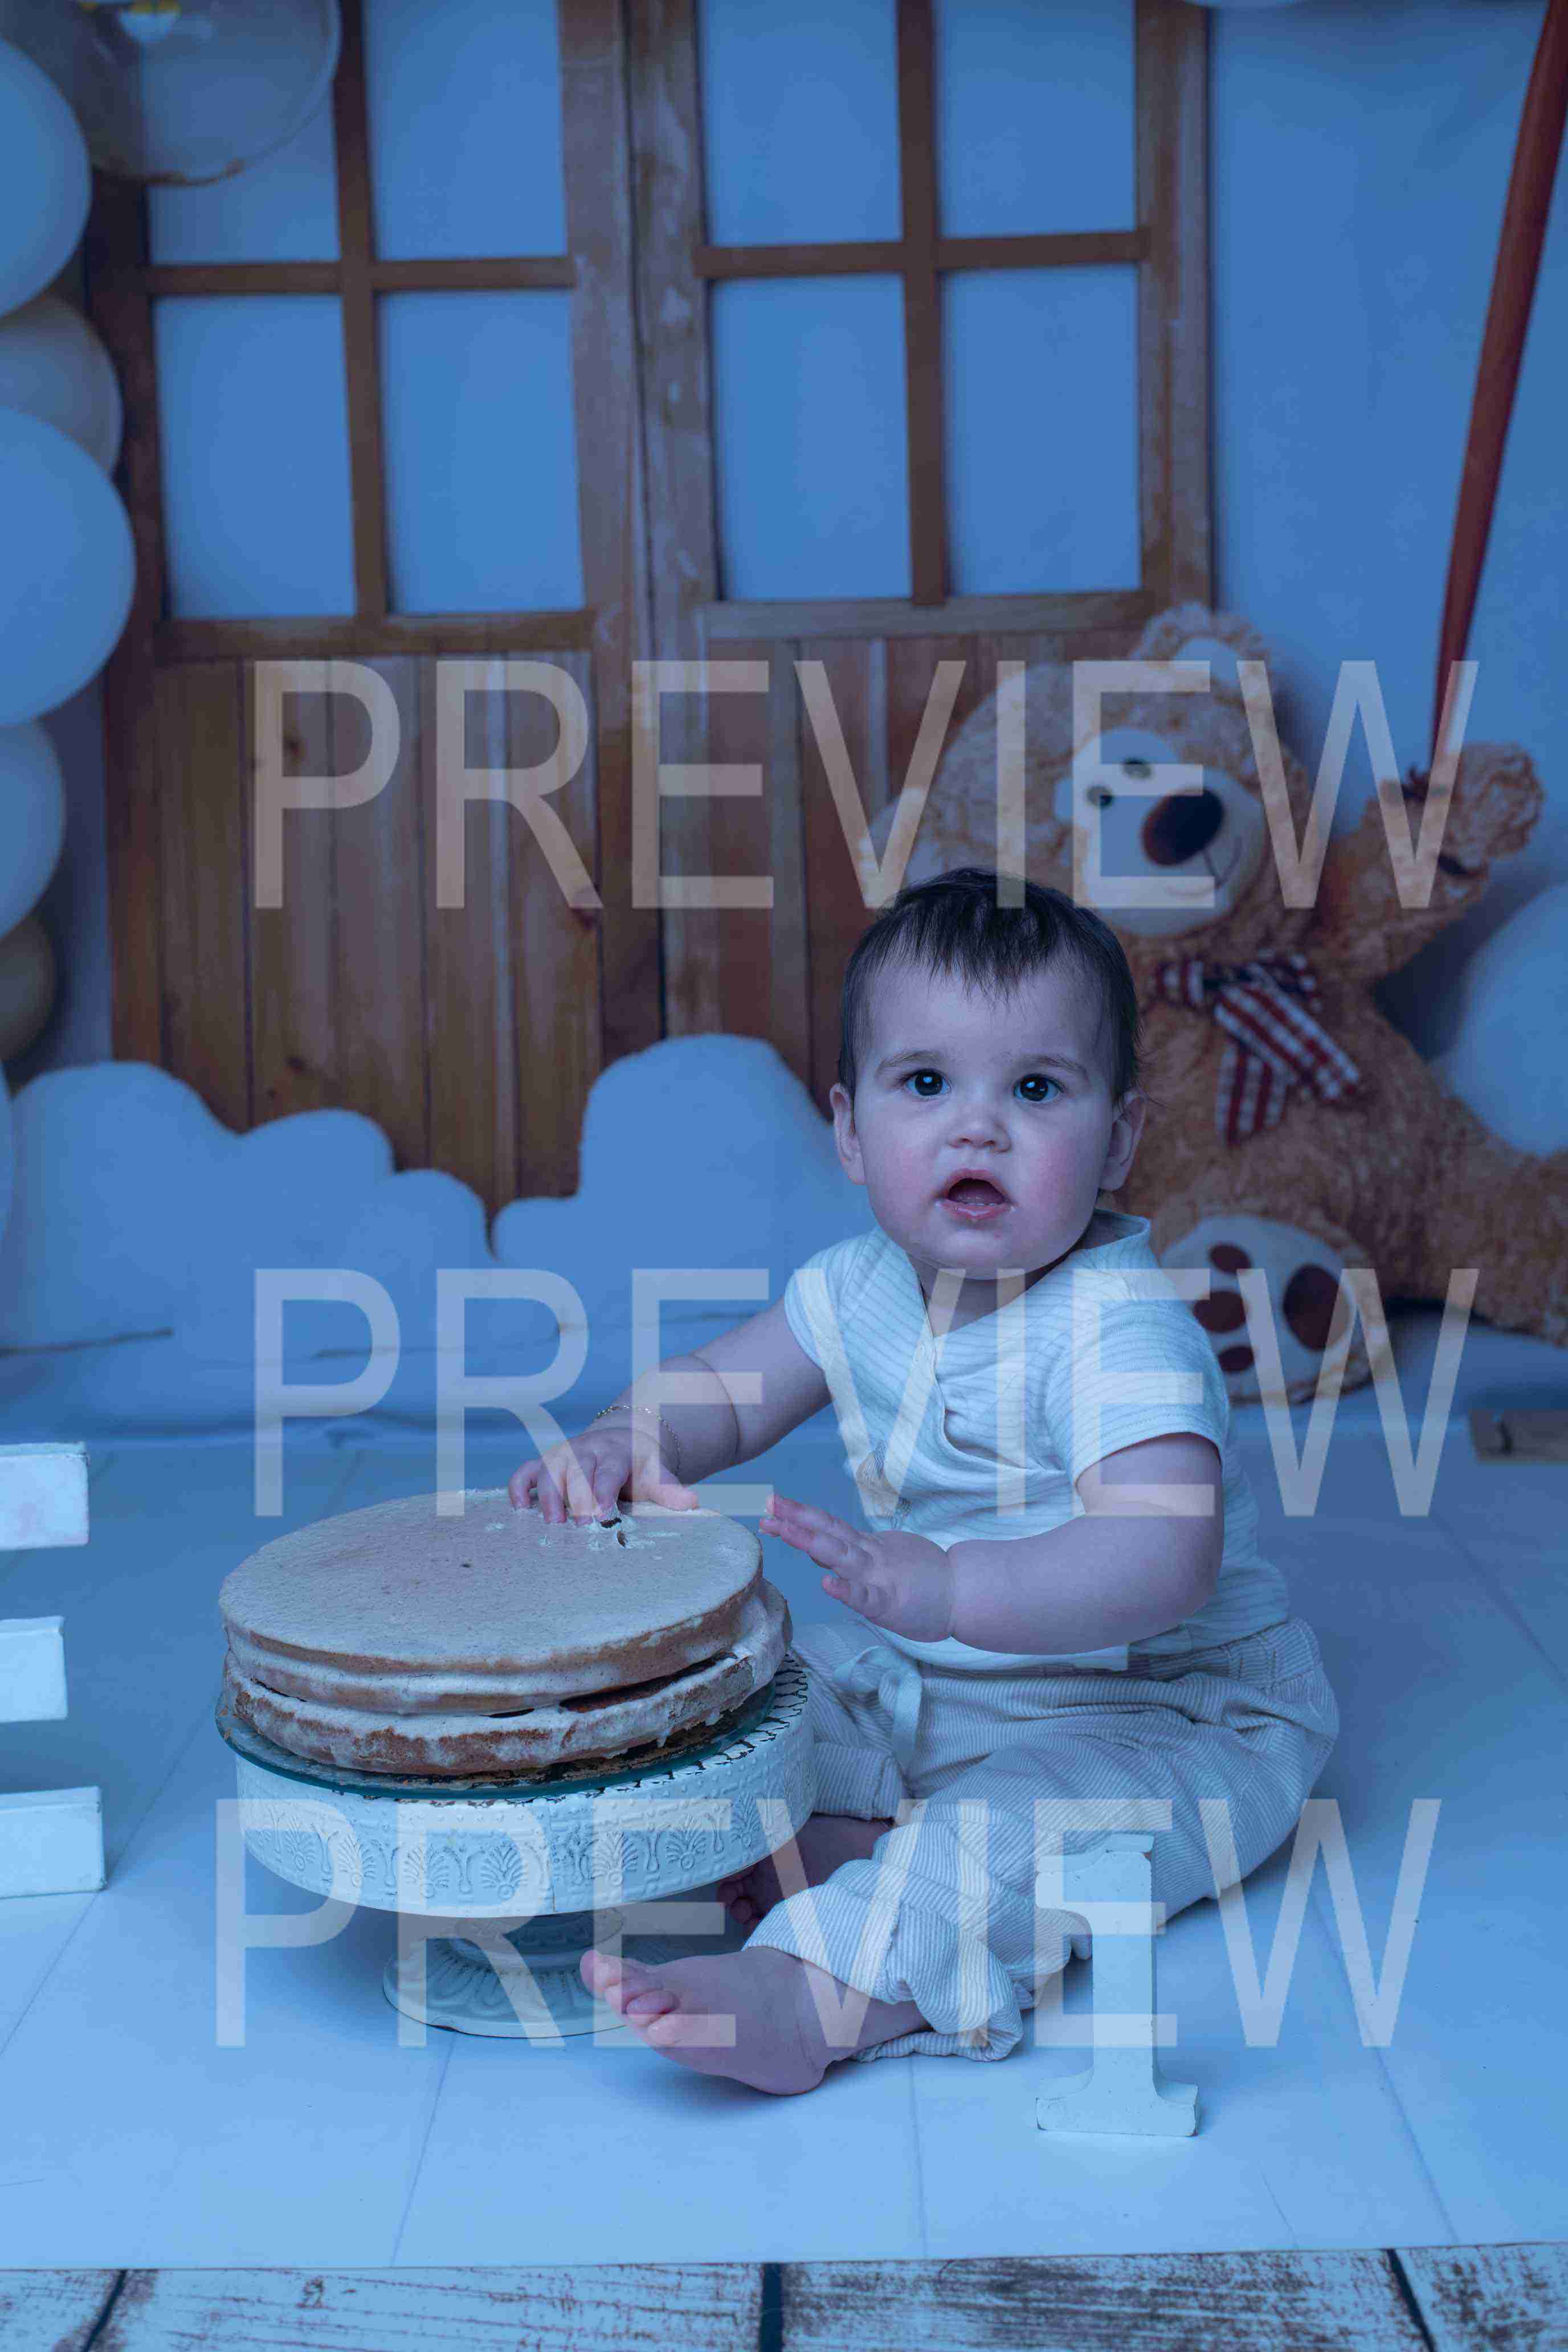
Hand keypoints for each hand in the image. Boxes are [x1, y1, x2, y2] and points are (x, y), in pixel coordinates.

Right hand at [509, 1422, 698, 1523]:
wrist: (625, 1441)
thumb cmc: (639, 1469)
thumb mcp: (656, 1475)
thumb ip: (669, 1489)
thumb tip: (692, 1502)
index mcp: (616, 1453)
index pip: (608, 1471)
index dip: (603, 1491)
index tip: (602, 1515)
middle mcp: (586, 1450)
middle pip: (576, 1470)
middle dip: (575, 1496)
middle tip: (577, 1526)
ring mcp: (563, 1455)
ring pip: (548, 1468)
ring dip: (546, 1495)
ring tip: (551, 1523)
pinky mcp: (545, 1463)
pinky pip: (525, 1471)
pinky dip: (518, 1487)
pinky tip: (518, 1508)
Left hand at [761, 1492, 955, 1641]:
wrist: (963, 1592)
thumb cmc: (922, 1579)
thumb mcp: (883, 1560)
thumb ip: (851, 1554)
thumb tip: (816, 1548)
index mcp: (866, 1548)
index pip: (828, 1527)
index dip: (799, 1514)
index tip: (771, 1505)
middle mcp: (867, 1557)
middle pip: (827, 1533)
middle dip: (795, 1520)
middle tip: (767, 1506)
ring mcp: (878, 1578)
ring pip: (840, 1556)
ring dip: (810, 1543)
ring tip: (784, 1531)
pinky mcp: (889, 1605)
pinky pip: (865, 1598)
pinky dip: (846, 1591)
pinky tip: (828, 1585)